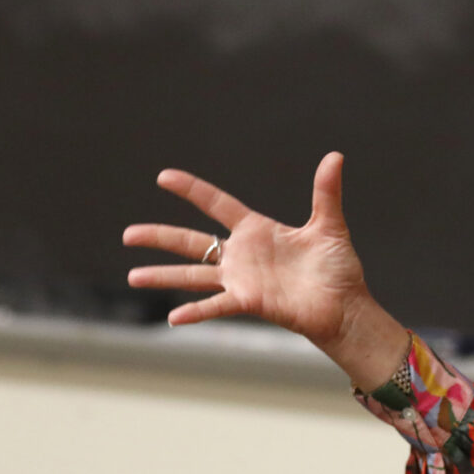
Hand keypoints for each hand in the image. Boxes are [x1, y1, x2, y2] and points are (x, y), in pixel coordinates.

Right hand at [124, 152, 373, 351]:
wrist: (346, 306)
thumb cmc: (337, 268)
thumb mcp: (329, 226)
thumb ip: (326, 192)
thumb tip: (335, 156)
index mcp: (258, 230)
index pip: (217, 204)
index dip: (192, 190)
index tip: (164, 177)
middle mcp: (243, 254)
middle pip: (193, 241)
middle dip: (160, 236)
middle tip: (128, 233)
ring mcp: (243, 280)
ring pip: (194, 275)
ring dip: (163, 275)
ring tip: (133, 276)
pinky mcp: (250, 302)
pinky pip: (217, 305)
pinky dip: (196, 311)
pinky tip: (173, 318)